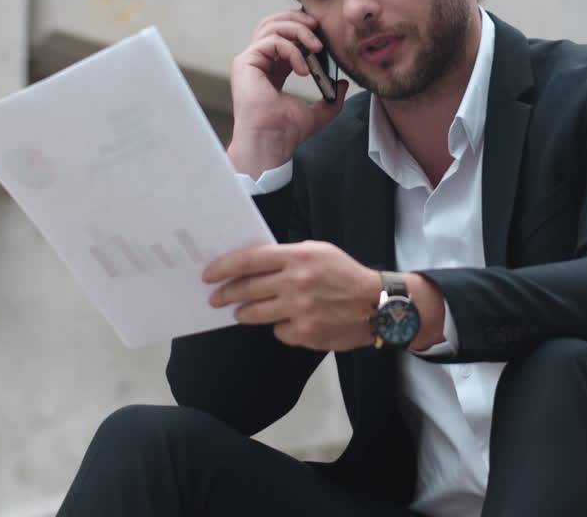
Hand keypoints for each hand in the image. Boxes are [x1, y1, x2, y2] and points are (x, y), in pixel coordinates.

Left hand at [203, 241, 377, 350]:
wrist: (377, 305)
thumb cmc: (345, 275)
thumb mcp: (318, 252)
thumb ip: (287, 257)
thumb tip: (253, 265)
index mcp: (298, 257)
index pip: (249, 261)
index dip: (223, 267)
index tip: (209, 274)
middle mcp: (295, 283)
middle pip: (246, 288)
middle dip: (226, 294)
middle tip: (216, 298)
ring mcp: (299, 310)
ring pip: (255, 313)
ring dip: (243, 312)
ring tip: (241, 312)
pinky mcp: (304, 334)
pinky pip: (278, 331)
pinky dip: (279, 327)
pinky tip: (290, 322)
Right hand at [227, 11, 348, 178]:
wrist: (271, 144)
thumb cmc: (287, 133)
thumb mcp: (318, 113)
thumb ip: (332, 99)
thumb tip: (343, 84)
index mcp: (272, 69)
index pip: (284, 35)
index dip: (303, 29)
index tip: (323, 38)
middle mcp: (259, 62)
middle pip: (272, 22)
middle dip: (297, 19)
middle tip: (318, 27)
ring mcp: (250, 61)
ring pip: (270, 26)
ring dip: (297, 30)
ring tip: (316, 46)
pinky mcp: (246, 62)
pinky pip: (271, 41)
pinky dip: (292, 50)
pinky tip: (303, 69)